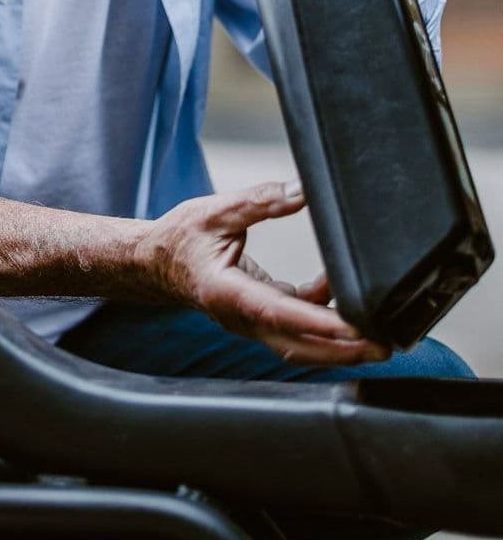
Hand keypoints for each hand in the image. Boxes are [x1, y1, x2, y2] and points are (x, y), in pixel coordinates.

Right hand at [140, 183, 389, 365]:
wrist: (154, 262)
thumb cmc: (179, 238)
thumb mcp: (215, 211)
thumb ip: (260, 202)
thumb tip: (303, 190)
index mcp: (226, 291)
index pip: (279, 312)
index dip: (319, 322)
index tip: (354, 326)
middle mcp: (241, 316)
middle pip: (299, 346)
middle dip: (344, 350)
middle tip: (386, 343)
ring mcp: (251, 322)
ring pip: (302, 345)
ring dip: (340, 343)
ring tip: (379, 330)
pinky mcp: (260, 317)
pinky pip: (298, 326)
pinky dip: (324, 316)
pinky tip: (336, 288)